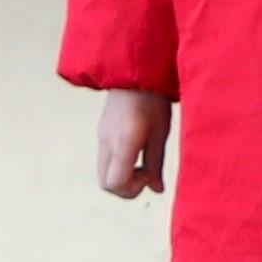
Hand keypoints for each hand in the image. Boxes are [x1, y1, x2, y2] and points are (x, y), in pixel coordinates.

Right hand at [97, 87, 173, 201]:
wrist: (136, 71)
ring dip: (122, 178)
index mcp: (123, 141)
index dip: (133, 188)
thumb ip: (156, 164)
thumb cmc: (154, 99)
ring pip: (103, 174)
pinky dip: (118, 166)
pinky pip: (105, 160)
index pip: (116, 183)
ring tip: (141, 163)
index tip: (149, 174)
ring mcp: (101, 137)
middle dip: (126, 188)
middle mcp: (107, 142)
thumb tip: (156, 190)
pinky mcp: (101, 132)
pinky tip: (135, 151)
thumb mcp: (160, 133)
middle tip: (145, 175)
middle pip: (105, 184)